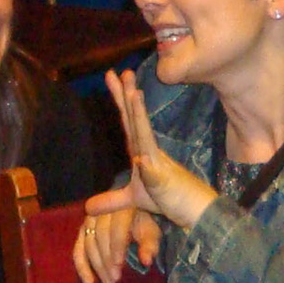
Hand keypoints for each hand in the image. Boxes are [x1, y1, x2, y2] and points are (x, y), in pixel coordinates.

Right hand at [73, 205, 161, 282]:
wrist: (134, 213)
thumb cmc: (145, 224)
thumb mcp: (151, 232)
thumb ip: (150, 244)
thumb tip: (146, 261)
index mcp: (122, 206)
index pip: (117, 227)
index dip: (116, 246)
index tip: (119, 265)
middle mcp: (102, 209)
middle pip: (100, 236)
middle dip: (106, 260)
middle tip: (115, 279)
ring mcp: (90, 219)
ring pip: (88, 244)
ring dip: (97, 266)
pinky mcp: (83, 230)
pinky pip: (78, 249)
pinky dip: (82, 267)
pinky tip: (89, 282)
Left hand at [100, 69, 219, 230]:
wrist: (195, 211)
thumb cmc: (168, 199)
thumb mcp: (133, 200)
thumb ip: (112, 200)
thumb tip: (88, 206)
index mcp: (141, 150)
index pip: (127, 120)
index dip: (119, 98)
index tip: (110, 76)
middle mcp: (148, 151)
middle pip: (134, 120)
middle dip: (127, 95)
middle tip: (123, 71)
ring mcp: (157, 165)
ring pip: (145, 138)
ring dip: (139, 117)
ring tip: (134, 94)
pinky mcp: (164, 183)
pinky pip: (153, 175)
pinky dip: (148, 167)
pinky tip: (143, 160)